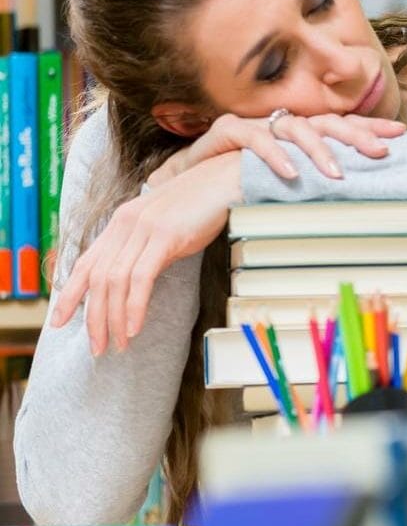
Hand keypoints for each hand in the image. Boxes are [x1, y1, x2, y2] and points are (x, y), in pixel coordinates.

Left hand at [51, 153, 243, 354]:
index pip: (86, 262)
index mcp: (121, 221)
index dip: (70, 294)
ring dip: (112, 319)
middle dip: (93, 318)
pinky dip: (135, 306)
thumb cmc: (203, 204)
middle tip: (97, 348)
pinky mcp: (165, 235)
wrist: (228, 178)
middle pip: (97, 278)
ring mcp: (144, 228)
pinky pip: (141, 277)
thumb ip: (147, 247)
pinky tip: (134, 327)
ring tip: (116, 345)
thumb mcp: (166, 226)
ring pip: (115, 281)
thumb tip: (139, 279)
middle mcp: (125, 223)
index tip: (60, 321)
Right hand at [147, 112, 403, 185]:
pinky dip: (274, 156)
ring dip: (318, 150)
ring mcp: (254, 123)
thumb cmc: (237, 194)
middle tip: (381, 151)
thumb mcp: (284, 191)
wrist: (183, 193)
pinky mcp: (226, 132)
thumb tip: (359, 200)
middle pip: (324, 121)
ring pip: (294, 127)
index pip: (337, 126)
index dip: (367, 128)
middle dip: (355, 134)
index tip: (400, 135)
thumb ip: (316, 188)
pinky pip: (254, 138)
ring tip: (337, 173)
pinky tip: (290, 174)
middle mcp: (278, 124)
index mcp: (296, 135)